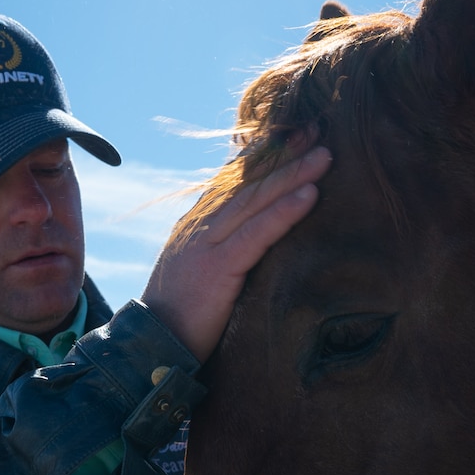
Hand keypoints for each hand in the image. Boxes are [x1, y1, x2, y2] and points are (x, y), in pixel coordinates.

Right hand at [141, 138, 331, 360]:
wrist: (150, 344)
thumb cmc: (182, 314)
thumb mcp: (202, 271)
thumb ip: (223, 248)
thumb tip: (255, 237)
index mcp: (198, 224)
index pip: (235, 180)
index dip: (266, 155)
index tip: (296, 135)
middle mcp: (202, 225)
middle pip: (249, 181)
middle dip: (284, 154)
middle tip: (316, 130)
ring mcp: (208, 244)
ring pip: (256, 199)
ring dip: (293, 174)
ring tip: (324, 155)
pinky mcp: (217, 268)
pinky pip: (256, 234)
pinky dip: (284, 212)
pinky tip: (310, 195)